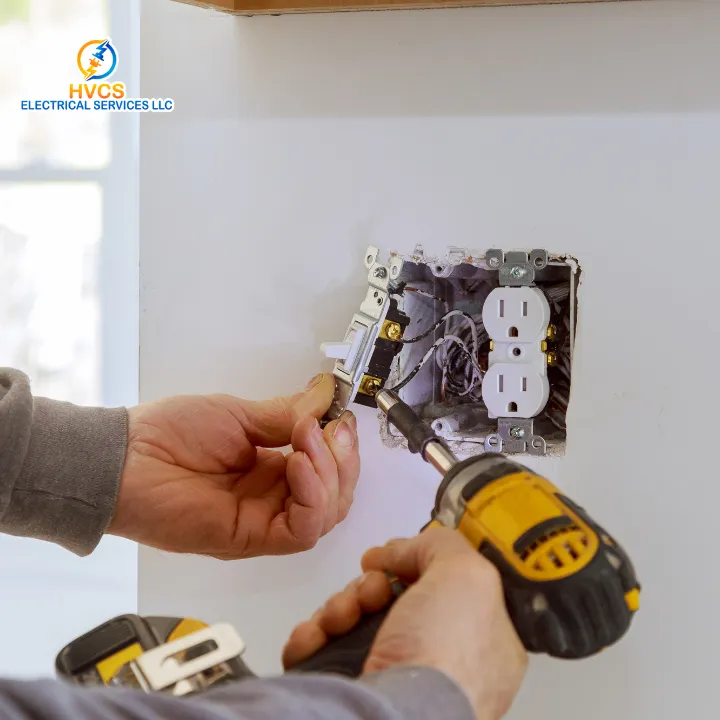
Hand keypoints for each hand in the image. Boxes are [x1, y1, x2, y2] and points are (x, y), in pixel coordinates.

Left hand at [107, 374, 359, 558]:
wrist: (126, 458)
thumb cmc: (171, 433)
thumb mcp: (239, 414)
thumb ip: (286, 414)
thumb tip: (325, 395)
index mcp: (272, 469)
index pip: (328, 470)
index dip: (341, 447)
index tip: (340, 417)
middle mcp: (273, 498)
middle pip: (336, 496)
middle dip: (344, 460)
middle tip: (331, 428)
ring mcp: (264, 520)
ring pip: (326, 515)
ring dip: (330, 474)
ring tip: (307, 439)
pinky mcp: (251, 538)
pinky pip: (301, 531)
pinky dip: (312, 497)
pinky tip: (299, 465)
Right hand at [283, 527, 526, 719]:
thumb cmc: (445, 655)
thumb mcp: (467, 576)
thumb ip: (442, 546)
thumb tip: (401, 548)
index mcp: (481, 640)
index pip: (446, 588)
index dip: (417, 565)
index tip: (396, 555)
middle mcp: (437, 661)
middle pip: (392, 599)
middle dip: (369, 585)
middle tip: (371, 590)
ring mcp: (392, 679)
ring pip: (354, 621)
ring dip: (338, 606)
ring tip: (340, 617)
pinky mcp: (350, 690)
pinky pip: (323, 649)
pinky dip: (313, 636)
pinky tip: (315, 636)